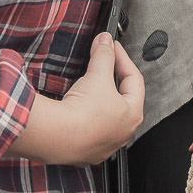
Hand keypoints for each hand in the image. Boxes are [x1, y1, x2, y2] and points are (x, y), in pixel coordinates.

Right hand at [7, 32, 143, 165]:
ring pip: (107, 116)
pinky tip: (79, 110)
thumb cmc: (84, 111)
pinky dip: (87, 117)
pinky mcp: (87, 152)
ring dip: (100, 100)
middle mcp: (123, 133)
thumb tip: (106, 40)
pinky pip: (91, 130)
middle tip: (104, 64)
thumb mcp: (97, 74)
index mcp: (133, 114)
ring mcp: (106, 145)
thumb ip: (104, 54)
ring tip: (89, 86)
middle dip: (113, 79)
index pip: (134, 79)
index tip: (113, 47)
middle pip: (122, 98)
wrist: (57, 137)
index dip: (123, 58)